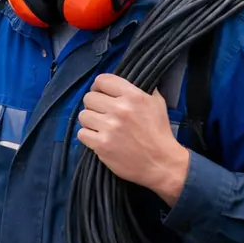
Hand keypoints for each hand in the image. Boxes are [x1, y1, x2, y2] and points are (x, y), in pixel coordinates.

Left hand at [76, 73, 190, 204]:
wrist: (161, 163)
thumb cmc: (159, 133)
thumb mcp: (156, 103)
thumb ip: (141, 89)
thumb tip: (127, 79)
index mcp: (133, 96)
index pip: (102, 80)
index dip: (98, 87)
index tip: (100, 94)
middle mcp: (120, 109)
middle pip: (89, 98)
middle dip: (94, 105)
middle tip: (102, 113)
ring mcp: (109, 128)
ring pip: (83, 115)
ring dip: (90, 121)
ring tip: (100, 127)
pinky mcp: (101, 145)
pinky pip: (81, 133)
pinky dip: (88, 136)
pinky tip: (99, 139)